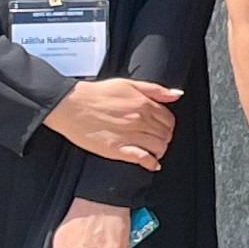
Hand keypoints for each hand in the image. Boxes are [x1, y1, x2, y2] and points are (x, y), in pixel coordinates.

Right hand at [44, 77, 178, 170]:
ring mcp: (129, 135)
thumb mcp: (128, 84)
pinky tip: (151, 163)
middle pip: (165, 134)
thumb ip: (155, 90)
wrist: (71, 105)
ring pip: (159, 147)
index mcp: (143, 104)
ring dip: (159, 151)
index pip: (168, 119)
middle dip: (165, 138)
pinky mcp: (117, 149)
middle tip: (157, 140)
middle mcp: (140, 120)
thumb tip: (177, 94)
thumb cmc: (96, 94)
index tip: (162, 128)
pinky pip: (142, 159)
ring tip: (153, 151)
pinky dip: (151, 163)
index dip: (168, 126)